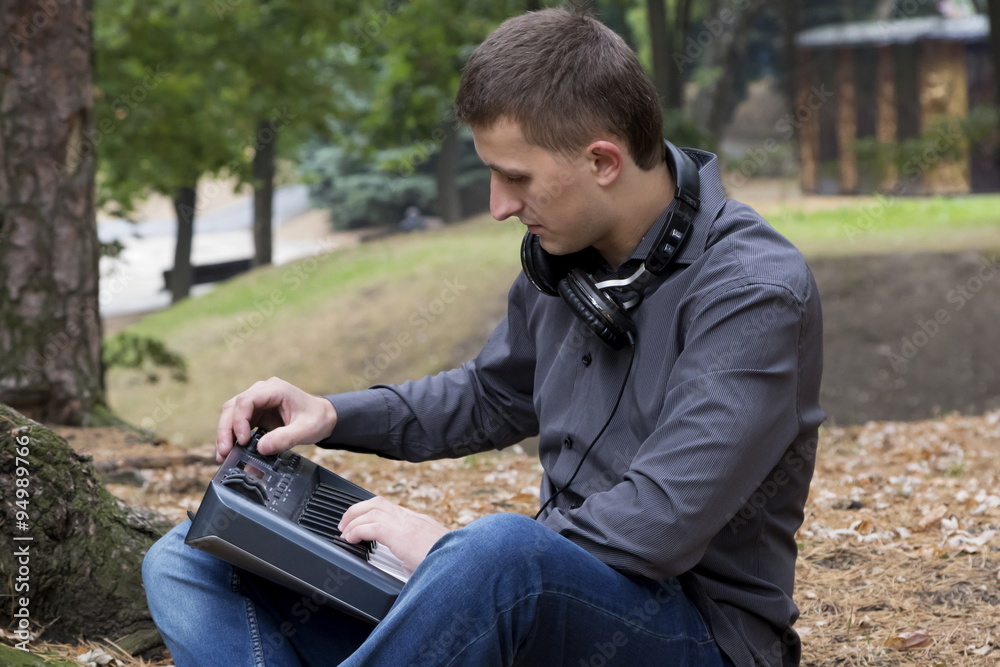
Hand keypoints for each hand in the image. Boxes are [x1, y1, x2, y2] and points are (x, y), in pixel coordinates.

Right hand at [215, 377, 337, 461]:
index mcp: (274, 389)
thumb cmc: (317, 419)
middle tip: (225, 452)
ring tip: (223, 455)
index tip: (243, 440)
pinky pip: (237, 423)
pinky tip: (229, 452)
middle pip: (233, 407)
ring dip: (225, 434)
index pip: (246, 401)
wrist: (323, 418)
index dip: (240, 420)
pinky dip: (232, 437)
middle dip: (226, 430)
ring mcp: (257, 402)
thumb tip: (261, 449)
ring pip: (231, 414)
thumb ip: (285, 438)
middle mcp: (262, 392)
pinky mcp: (255, 414)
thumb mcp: (306, 430)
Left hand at [338, 496, 449, 574]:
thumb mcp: (431, 556)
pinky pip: (371, 526)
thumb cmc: (449, 564)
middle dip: (357, 510)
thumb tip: (409, 566)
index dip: (372, 513)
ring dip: (353, 519)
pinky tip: (350, 539)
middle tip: (345, 525)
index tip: (361, 524)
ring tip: (344, 532)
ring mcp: (407, 523)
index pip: (390, 508)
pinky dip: (357, 531)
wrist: (462, 562)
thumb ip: (419, 556)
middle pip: (378, 502)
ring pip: (371, 509)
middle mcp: (412, 518)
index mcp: (419, 522)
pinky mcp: (400, 534)